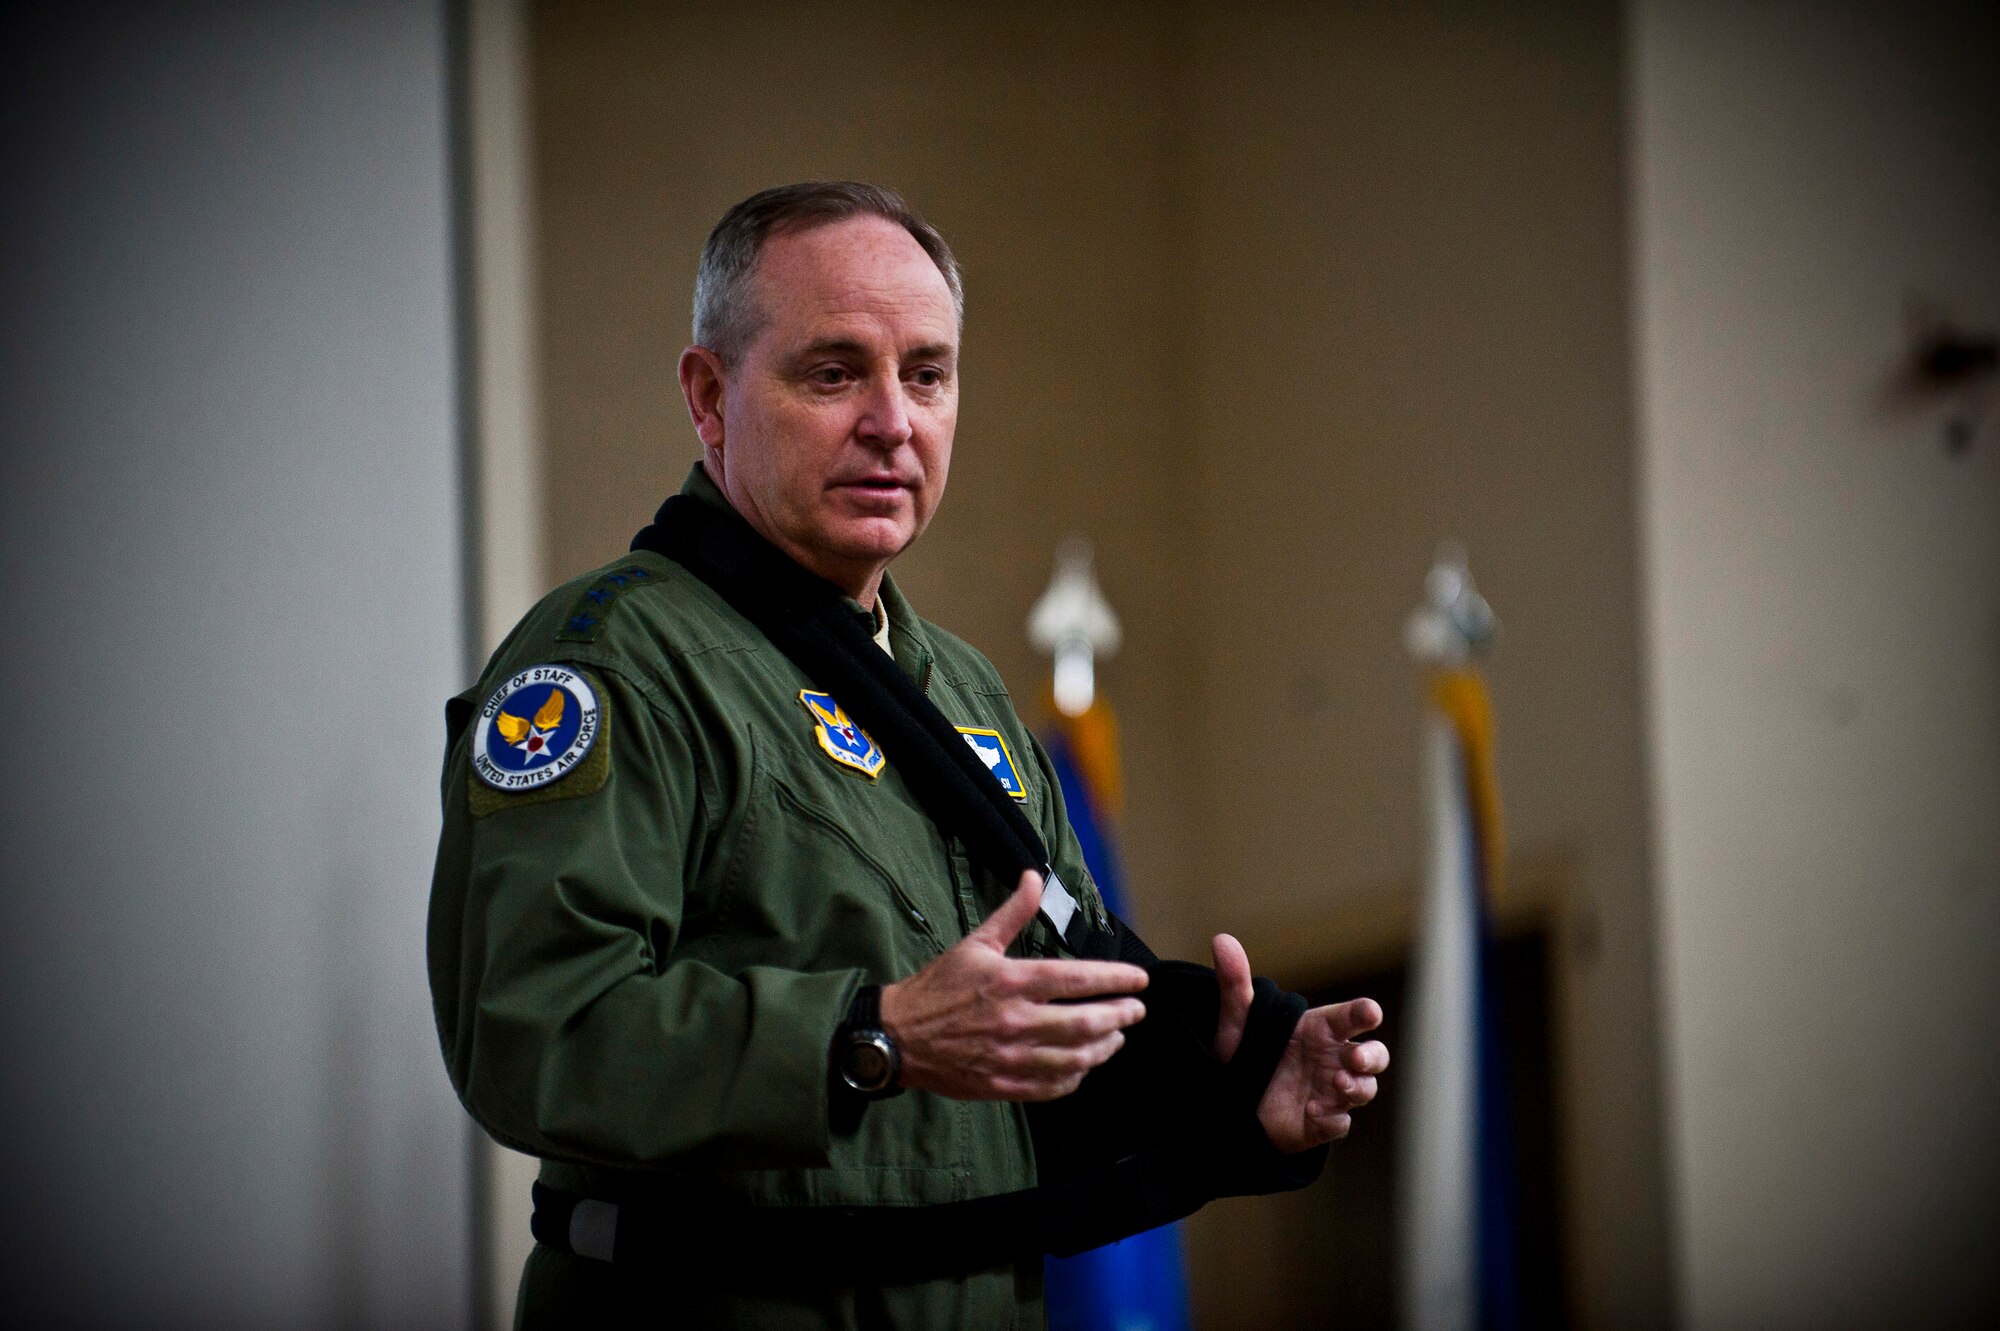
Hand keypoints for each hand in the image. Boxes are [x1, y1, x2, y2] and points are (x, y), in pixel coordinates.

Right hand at [880, 872, 1149, 1100]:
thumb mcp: (975, 943)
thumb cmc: (938, 987)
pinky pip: (1053, 1086)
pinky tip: (1083, 1064)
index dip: (1115, 979)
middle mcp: (1016, 1021)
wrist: (898, 1037)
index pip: (1077, 979)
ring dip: (1104, 1047)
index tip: (1140, 979)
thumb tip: (1034, 876)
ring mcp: (1011, 1057)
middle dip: (1121, 1015)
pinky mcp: (1003, 1085)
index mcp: (1012, 982)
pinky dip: (1076, 1075)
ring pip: (1075, 1058)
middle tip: (1136, 1010)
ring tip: (1116, 1036)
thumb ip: (1012, 913)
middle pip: (1086, 1022)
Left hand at [1211, 932, 1389, 1152]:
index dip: (1364, 1013)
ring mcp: (1331, 1092)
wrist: (1232, 1101)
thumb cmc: (1248, 1053)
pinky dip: (1333, 1119)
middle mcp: (1334, 1059)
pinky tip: (1314, 1114)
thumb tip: (1221, 939)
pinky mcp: (1321, 1122)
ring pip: (1364, 1089)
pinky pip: (1339, 1123)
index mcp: (1321, 1029)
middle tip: (1355, 1058)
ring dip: (1358, 1087)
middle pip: (1374, 1055)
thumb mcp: (1237, 1021)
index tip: (1370, 1012)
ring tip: (1337, 1084)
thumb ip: (1235, 983)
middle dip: (1373, 1056)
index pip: (1352, 1017)